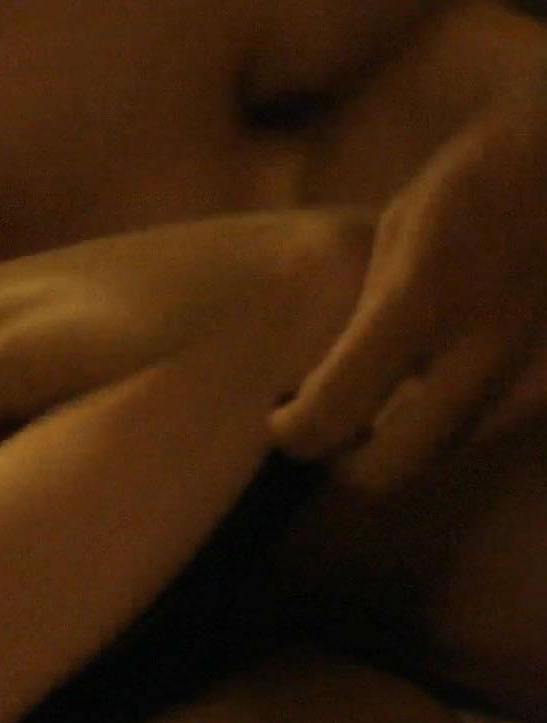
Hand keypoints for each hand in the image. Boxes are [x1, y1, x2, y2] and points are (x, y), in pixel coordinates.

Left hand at [271, 84, 546, 491]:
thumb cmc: (472, 180)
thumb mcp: (393, 234)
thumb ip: (361, 317)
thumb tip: (316, 384)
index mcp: (418, 302)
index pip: (333, 413)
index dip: (293, 431)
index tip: (278, 417)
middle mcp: (476, 350)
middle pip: (387, 467)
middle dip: (340, 457)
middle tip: (316, 423)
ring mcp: (520, 370)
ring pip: (434, 454)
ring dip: (389, 445)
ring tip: (359, 403)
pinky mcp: (544, 376)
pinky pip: (472, 428)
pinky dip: (433, 424)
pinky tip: (414, 386)